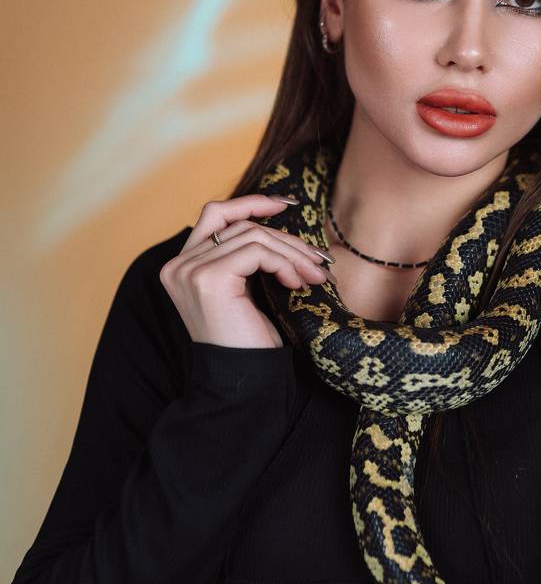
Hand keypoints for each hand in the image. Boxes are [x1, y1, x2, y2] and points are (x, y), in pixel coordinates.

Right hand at [159, 194, 332, 349]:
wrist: (243, 380)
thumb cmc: (249, 340)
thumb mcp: (246, 290)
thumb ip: (247, 256)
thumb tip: (278, 219)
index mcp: (183, 265)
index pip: (215, 214)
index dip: (251, 202)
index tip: (285, 204)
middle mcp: (178, 265)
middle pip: (241, 225)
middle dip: (286, 239)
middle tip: (319, 259)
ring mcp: (189, 271)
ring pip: (254, 235)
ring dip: (293, 254)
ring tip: (315, 276)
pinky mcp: (208, 278)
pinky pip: (258, 252)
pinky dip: (284, 264)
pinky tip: (298, 284)